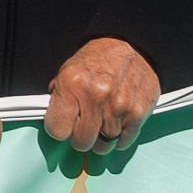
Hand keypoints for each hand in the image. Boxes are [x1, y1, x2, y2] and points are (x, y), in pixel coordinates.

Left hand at [40, 37, 157, 152]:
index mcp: (72, 85)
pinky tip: (116, 122)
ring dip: (100, 139)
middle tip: (84, 123)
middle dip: (80, 136)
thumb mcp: (68, 70)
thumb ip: (60, 97)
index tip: (64, 124)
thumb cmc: (98, 60)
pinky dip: (118, 138)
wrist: (133, 46)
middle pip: (81, 142)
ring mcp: (118, 108)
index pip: (57, 130)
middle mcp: (95, 98)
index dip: (59, 128)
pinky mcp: (137, 115)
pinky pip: (123, 143)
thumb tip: (55, 122)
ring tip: (101, 122)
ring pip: (102, 147)